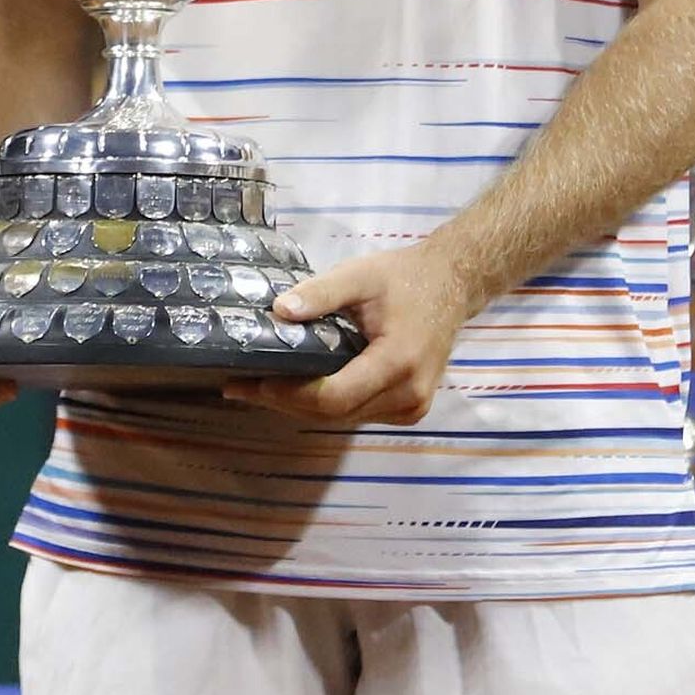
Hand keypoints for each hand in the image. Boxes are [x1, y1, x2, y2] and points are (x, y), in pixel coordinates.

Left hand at [221, 242, 475, 426]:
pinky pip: (358, 414)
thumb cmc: (405, 278)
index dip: (290, 394)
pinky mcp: (410, 409)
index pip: (334, 396)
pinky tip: (299, 389)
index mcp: (397, 361)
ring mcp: (412, 407)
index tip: (253, 381)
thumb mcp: (360, 275)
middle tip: (242, 387)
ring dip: (302, 407)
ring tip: (261, 388)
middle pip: (334, 414)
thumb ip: (320, 293)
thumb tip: (278, 311)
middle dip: (286, 402)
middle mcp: (408, 395)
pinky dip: (327, 405)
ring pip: (344, 419)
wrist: (452, 284)